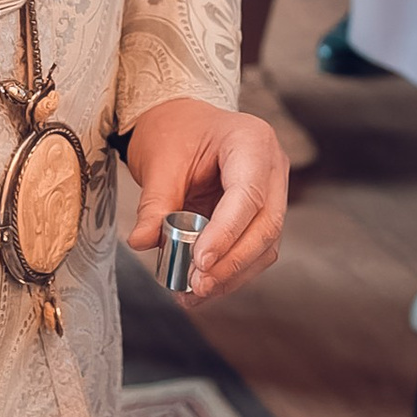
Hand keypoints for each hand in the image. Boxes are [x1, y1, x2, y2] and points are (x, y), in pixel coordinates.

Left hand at [123, 93, 289, 301]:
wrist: (182, 122)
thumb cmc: (174, 132)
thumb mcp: (159, 162)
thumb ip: (155, 204)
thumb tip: (142, 241)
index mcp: (252, 141)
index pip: (248, 195)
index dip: (227, 233)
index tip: (200, 262)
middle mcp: (273, 167)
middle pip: (266, 225)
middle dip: (232, 262)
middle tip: (197, 286)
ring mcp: (273, 191)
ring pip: (265, 245)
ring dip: (232, 275)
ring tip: (193, 294)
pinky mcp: (263, 214)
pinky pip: (254, 249)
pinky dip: (230, 271)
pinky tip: (202, 288)